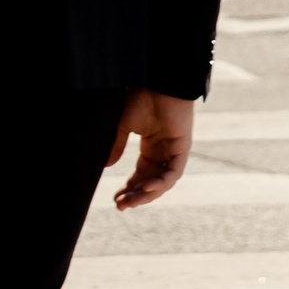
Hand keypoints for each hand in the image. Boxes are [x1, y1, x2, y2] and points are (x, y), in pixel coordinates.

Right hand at [108, 89, 194, 208]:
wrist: (157, 82)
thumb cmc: (141, 98)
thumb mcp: (123, 125)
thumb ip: (116, 146)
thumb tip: (107, 166)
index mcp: (152, 147)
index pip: (142, 174)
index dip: (130, 188)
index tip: (116, 199)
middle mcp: (164, 152)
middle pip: (151, 182)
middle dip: (136, 196)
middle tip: (121, 206)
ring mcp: (174, 151)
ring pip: (162, 182)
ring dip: (147, 194)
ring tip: (130, 202)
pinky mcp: (182, 148)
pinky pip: (173, 172)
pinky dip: (161, 182)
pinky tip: (146, 187)